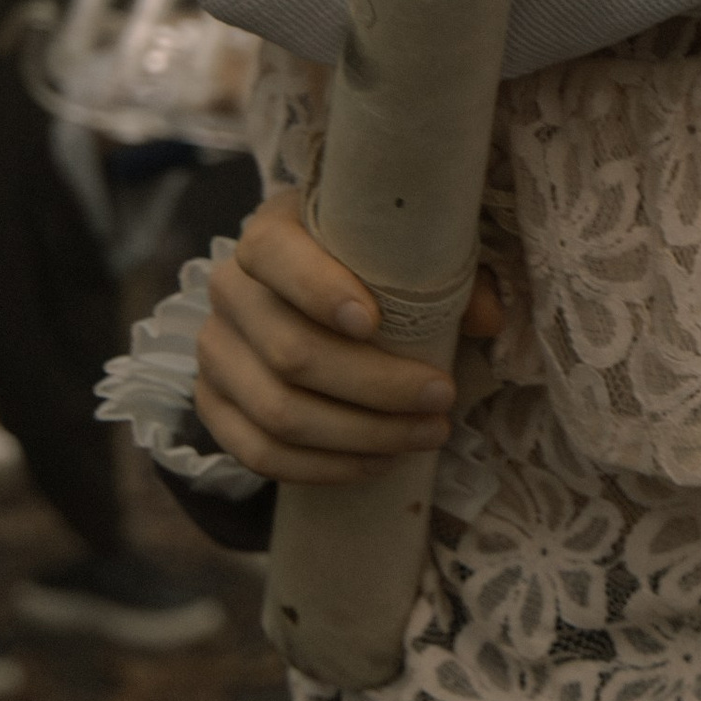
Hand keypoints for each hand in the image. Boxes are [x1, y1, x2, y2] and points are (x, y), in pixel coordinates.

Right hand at [196, 187, 502, 484]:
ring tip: (426, 435)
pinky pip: (258, 453)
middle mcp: (230, 289)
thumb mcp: (413, 254)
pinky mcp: (213, 404)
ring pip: (278, 412)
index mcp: (272, 232)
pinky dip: (324, 468)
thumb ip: (455, 276)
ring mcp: (214, 351)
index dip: (317, 289)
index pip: (273, 253)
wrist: (316, 303)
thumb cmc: (378, 269)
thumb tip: (487, 320)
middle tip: (442, 398)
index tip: (372, 323)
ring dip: (361, 435)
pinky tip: (379, 462)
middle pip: (290, 352)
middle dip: (375, 386)